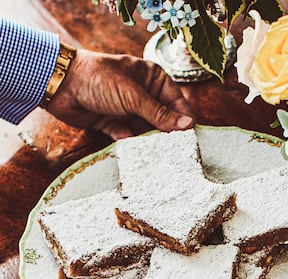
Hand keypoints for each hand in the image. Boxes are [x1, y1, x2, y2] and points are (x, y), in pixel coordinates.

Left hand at [45, 49, 195, 138]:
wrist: (61, 86)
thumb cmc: (99, 80)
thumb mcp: (133, 96)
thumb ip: (160, 114)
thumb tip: (189, 125)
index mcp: (153, 79)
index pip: (177, 103)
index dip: (184, 122)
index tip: (191, 140)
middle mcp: (144, 94)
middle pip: (164, 121)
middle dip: (167, 135)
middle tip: (175, 153)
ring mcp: (129, 110)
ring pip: (146, 132)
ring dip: (148, 142)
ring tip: (155, 155)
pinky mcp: (115, 124)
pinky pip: (129, 138)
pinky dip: (130, 143)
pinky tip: (131, 148)